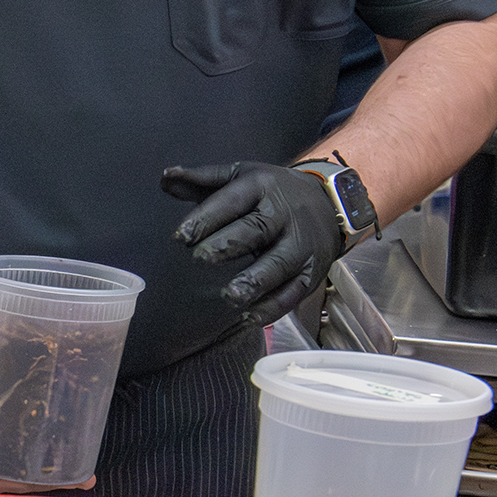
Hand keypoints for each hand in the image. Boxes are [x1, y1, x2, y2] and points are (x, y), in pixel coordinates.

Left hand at [163, 161, 350, 326]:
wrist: (330, 202)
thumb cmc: (270, 193)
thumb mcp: (240, 177)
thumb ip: (202, 180)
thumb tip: (166, 178)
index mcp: (261, 188)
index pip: (232, 201)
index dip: (206, 218)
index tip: (181, 236)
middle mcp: (284, 215)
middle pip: (257, 230)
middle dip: (229, 245)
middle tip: (202, 259)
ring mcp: (301, 245)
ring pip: (279, 264)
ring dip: (255, 281)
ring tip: (230, 296)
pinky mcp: (311, 272)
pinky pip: (294, 293)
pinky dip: (273, 308)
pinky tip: (249, 319)